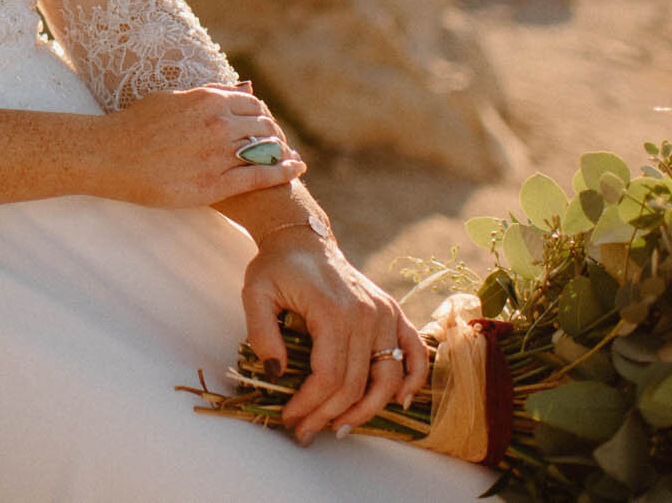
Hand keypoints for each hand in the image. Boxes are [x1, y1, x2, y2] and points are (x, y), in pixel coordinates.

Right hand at [87, 86, 304, 206]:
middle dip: (276, 136)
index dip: (264, 118)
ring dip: (282, 153)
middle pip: (265, 127)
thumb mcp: (173, 98)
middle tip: (279, 147)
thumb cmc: (135, 125)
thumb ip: (209, 94)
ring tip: (289, 159)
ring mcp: (218, 153)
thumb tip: (243, 89)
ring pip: (267, 150)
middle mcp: (218, 123)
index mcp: (208, 99)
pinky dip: (283, 172)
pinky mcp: (215, 183)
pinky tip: (295, 170)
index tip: (266, 128)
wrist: (109, 155)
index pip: (254, 106)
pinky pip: (260, 176)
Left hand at [241, 230, 429, 444]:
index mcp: (332, 311)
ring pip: (388, 377)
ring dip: (368, 410)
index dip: (309, 405)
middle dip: (328, 415)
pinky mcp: (393, 312)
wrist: (304, 240)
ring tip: (341, 427)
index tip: (290, 419)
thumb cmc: (277, 267)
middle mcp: (366, 314)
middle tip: (306, 432)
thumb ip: (260, 332)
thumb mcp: (255, 293)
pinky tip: (399, 401)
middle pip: (355, 384)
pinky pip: (415, 351)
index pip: (328, 376)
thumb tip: (275, 373)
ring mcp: (384, 313)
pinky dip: (414, 379)